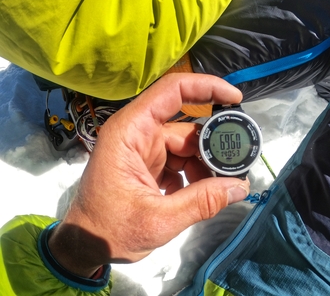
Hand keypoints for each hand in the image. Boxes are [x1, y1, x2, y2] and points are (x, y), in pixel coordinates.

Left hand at [48, 73, 249, 277]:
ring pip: (186, 147)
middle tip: (236, 168)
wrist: (84, 246)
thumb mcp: (159, 219)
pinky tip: (198, 196)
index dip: (206, 87)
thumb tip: (241, 187)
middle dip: (212, 148)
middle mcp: (138, 134)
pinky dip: (193, 177)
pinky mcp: (149, 165)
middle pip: (186, 127)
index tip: (235, 99)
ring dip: (204, 168)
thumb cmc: (108, 229)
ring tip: (216, 191)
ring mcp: (144, 150)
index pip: (172, 91)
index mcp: (131, 131)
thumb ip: (202, 202)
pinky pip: (180, 162)